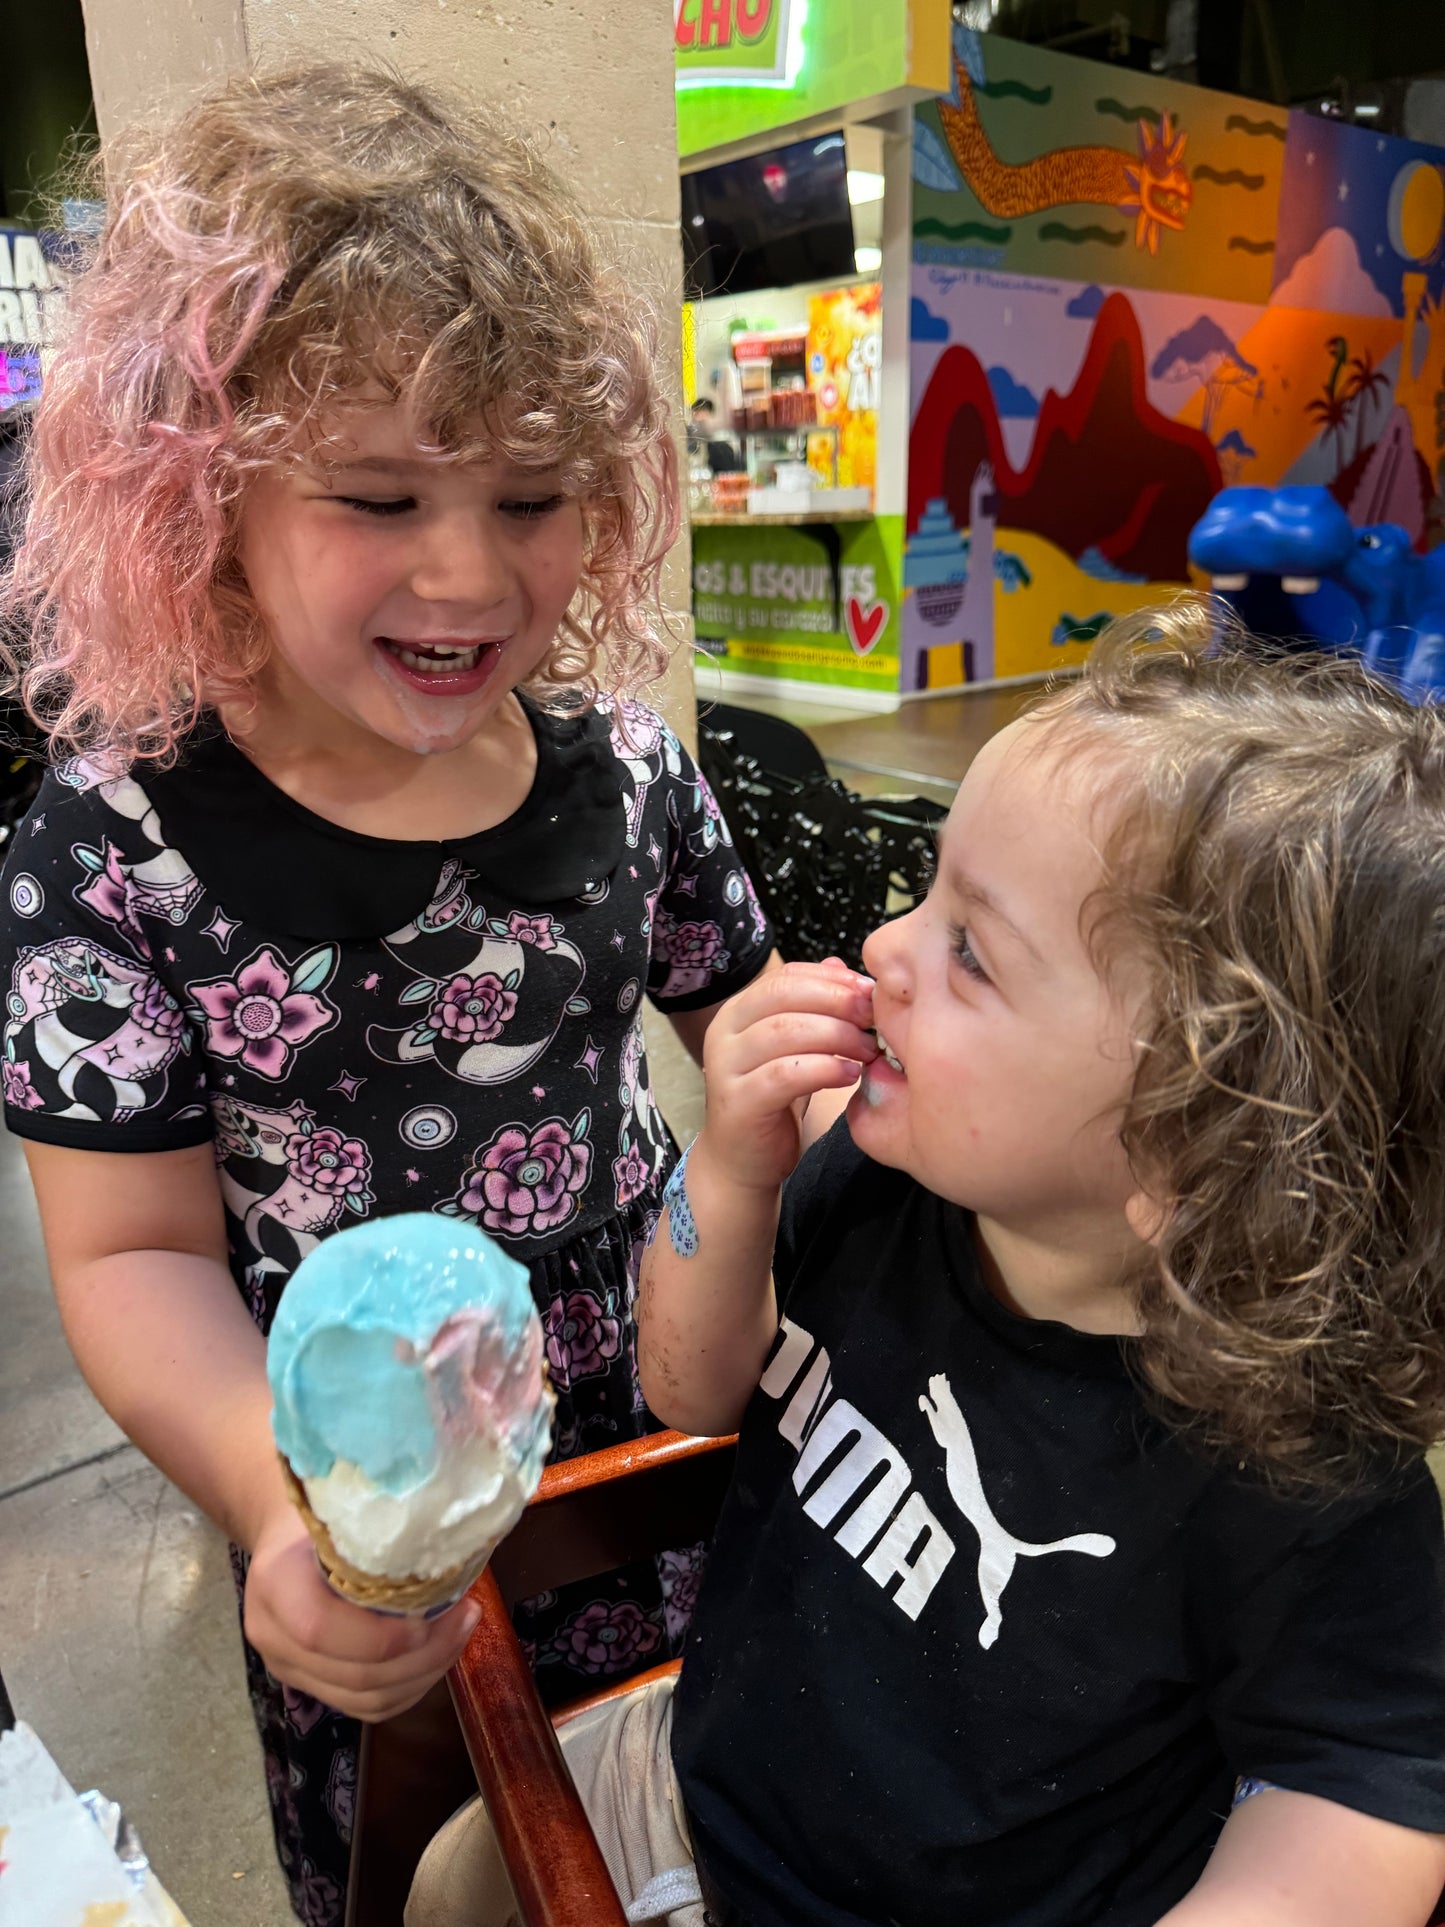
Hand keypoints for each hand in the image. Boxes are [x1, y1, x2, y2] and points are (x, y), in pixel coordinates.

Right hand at [243, 1500, 480, 1722]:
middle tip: (467, 1617)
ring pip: (364, 1698)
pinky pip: (365, 1707)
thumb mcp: (343, 1507)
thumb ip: (378, 1531)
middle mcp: (272, 1636)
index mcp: (276, 1583)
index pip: (319, 1628)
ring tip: (460, 1634)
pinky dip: (409, 1688)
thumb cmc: (324, 1513)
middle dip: (422, 1655)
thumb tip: (450, 1538)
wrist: (286, 1538)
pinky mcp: (308, 1685)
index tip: (432, 1614)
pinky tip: (438, 1657)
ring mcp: (287, 1668)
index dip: (380, 1636)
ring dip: (424, 1674)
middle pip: (352, 1674)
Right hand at [698, 956, 875, 1192]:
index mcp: (739, 1011)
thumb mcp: (795, 1048)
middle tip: (873, 1017)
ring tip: (868, 1049)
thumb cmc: (774, 1100)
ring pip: (784, 1031)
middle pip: (784, 995)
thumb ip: (812, 1008)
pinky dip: (823, 1069)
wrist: (741, 1162)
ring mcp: (725, 1066)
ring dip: (836, 1035)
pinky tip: (850, 1075)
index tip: (870, 992)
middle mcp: (724, 1031)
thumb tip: (840, 966)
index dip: (832, 979)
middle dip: (837, 1001)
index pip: (786, 976)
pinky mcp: (737, 1102)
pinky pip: (783, 1074)